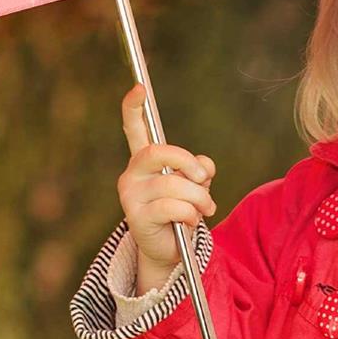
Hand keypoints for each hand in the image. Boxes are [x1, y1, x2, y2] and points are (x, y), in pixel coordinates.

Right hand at [118, 83, 216, 284]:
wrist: (169, 250)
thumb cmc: (181, 211)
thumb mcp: (195, 185)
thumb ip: (200, 169)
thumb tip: (204, 166)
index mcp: (145, 161)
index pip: (135, 129)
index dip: (134, 108)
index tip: (139, 88)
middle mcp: (132, 174)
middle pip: (159, 152)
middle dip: (188, 163)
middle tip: (204, 179)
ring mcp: (131, 195)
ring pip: (173, 184)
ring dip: (199, 198)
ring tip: (206, 209)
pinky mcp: (137, 216)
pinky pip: (172, 207)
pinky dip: (190, 214)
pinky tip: (191, 221)